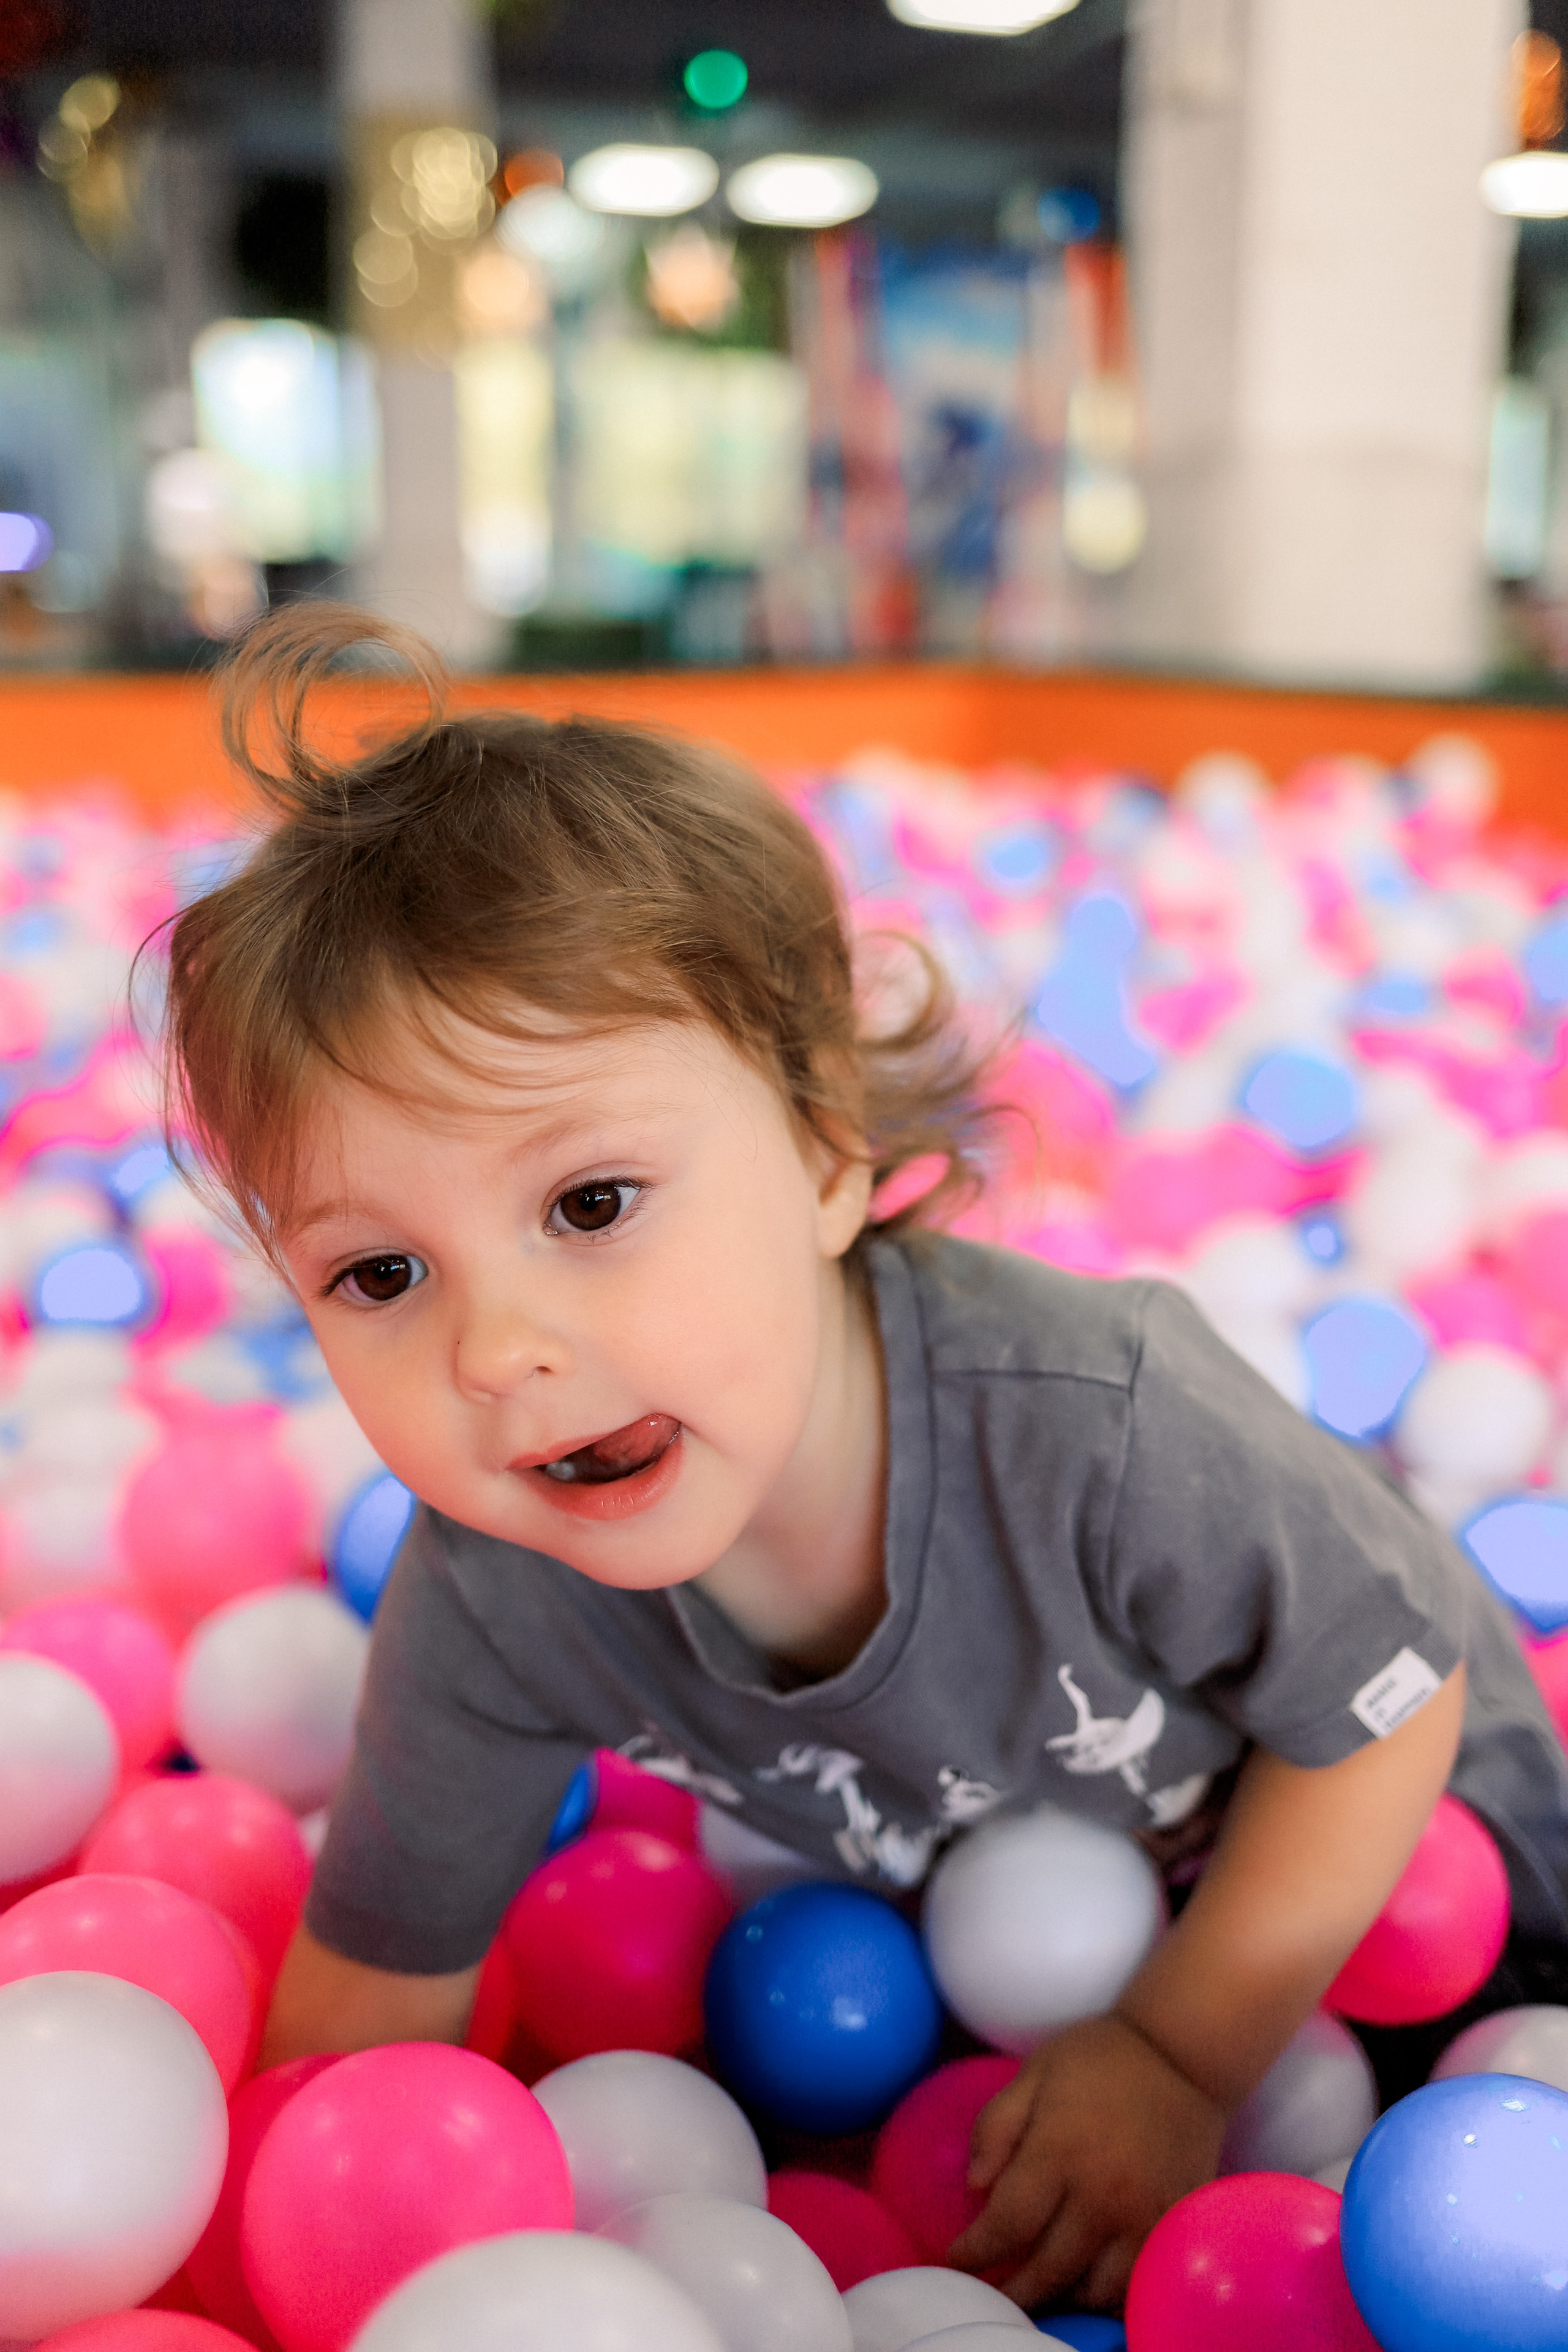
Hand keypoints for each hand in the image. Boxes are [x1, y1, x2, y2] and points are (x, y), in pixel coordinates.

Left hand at [946, 2011, 1226, 2312]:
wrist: (1183, 2054)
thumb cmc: (1101, 2057)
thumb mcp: (1035, 2071)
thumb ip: (997, 2126)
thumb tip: (975, 2186)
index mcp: (1060, 2152)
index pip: (1007, 2224)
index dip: (976, 2251)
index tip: (957, 2259)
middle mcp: (1103, 2196)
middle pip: (1048, 2271)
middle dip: (1013, 2291)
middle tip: (992, 2292)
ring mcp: (1144, 2217)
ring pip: (1094, 2290)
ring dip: (1061, 2296)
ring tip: (1039, 2286)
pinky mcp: (1174, 2225)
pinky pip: (1135, 2280)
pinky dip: (1106, 2292)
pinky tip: (1086, 2278)